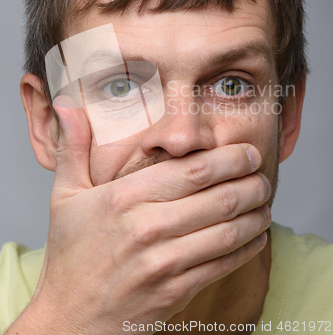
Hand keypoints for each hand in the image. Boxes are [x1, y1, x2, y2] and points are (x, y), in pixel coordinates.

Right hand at [9, 101, 270, 334]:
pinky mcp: (174, 291)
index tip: (247, 152)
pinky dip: (247, 248)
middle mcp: (147, 226)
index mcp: (125, 197)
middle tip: (263, 175)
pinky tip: (256, 236)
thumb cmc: (70, 254)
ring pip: (227, 231)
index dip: (229, 158)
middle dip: (251, 183)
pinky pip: (222, 264)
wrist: (69, 317)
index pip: (192, 169)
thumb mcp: (64, 195)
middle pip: (218, 197)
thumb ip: (73, 147)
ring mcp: (163, 262)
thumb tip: (68, 105)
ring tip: (266, 203)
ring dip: (256, 215)